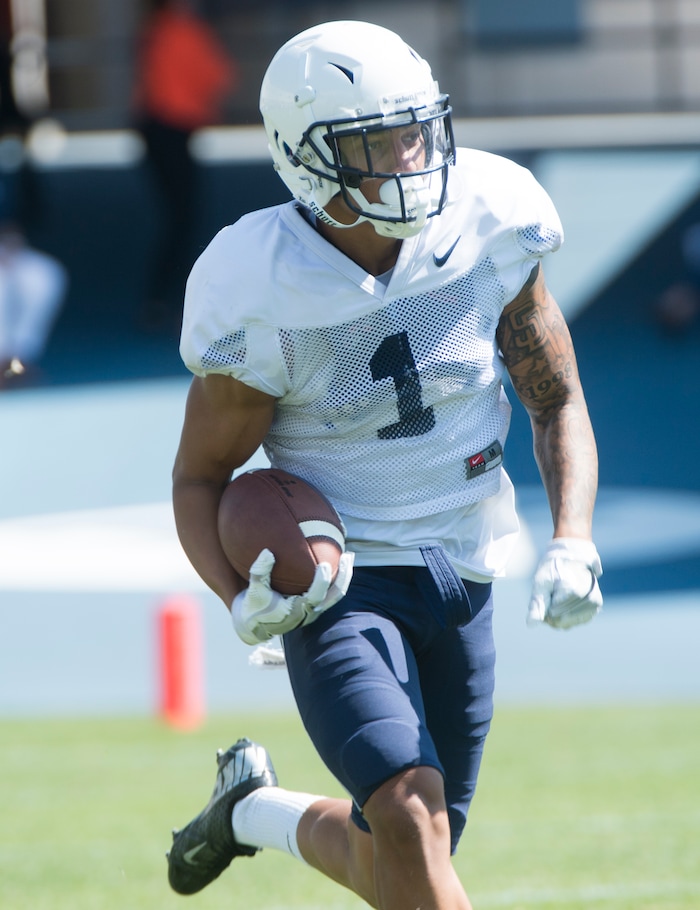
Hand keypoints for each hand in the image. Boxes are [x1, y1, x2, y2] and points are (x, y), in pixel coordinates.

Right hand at [231, 548, 353, 644]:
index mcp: (296, 611)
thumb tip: (268, 552)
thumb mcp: (253, 591)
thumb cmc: (254, 606)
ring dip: (344, 576)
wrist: (255, 626)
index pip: (315, 597)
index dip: (322, 581)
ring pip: (336, 594)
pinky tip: (336, 561)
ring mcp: (314, 611)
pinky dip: (335, 578)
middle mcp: (309, 613)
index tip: (325, 564)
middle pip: (335, 596)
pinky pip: (330, 592)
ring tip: (348, 556)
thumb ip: (260, 572)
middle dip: (344, 576)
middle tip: (347, 555)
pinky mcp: (314, 607)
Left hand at [527, 538, 602, 629]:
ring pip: (568, 624)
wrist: (573, 557)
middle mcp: (588, 599)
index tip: (546, 592)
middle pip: (560, 622)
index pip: (552, 616)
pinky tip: (565, 603)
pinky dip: (568, 616)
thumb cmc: (554, 568)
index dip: (545, 607)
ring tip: (558, 597)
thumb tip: (530, 624)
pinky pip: (576, 622)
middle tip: (550, 595)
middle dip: (550, 613)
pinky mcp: (595, 607)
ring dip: (559, 616)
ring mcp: (593, 604)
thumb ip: (537, 604)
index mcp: (574, 592)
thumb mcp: (541, 583)